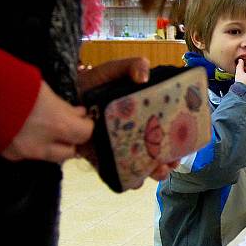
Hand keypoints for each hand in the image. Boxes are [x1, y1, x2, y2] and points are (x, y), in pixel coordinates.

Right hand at [2, 81, 92, 162]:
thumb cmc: (11, 82)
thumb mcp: (43, 90)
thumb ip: (63, 106)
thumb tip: (78, 113)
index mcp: (57, 124)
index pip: (85, 134)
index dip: (86, 125)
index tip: (84, 118)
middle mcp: (42, 144)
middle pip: (70, 152)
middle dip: (72, 140)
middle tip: (69, 126)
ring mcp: (23, 151)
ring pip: (49, 157)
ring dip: (54, 145)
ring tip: (47, 128)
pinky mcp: (7, 153)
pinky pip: (28, 154)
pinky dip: (33, 145)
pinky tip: (26, 131)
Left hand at [77, 57, 179, 185]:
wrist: (62, 92)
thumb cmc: (93, 81)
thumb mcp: (114, 70)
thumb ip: (131, 65)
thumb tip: (144, 77)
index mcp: (146, 115)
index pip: (168, 131)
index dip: (179, 142)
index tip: (183, 148)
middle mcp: (136, 133)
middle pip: (159, 153)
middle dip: (168, 163)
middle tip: (169, 164)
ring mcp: (119, 146)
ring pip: (141, 166)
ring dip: (151, 173)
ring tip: (154, 171)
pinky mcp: (101, 156)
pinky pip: (115, 172)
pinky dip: (124, 178)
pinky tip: (131, 179)